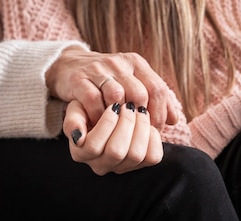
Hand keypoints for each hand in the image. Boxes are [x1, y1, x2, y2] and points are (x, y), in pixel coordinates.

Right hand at [46, 46, 177, 128]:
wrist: (67, 66)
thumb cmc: (104, 81)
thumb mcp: (130, 83)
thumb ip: (153, 98)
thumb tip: (173, 120)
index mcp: (136, 63)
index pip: (158, 88)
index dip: (159, 113)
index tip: (156, 131)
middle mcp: (119, 63)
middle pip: (140, 93)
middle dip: (141, 120)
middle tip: (138, 136)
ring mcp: (98, 70)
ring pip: (117, 95)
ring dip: (119, 118)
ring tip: (120, 132)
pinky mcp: (78, 79)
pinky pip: (93, 99)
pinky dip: (99, 116)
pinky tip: (100, 125)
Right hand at [63, 100, 162, 174]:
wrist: (105, 116)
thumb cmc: (89, 109)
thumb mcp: (76, 110)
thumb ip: (72, 120)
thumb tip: (79, 136)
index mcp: (80, 153)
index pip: (93, 145)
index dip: (107, 123)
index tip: (114, 106)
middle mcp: (99, 165)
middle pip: (116, 152)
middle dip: (126, 123)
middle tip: (129, 106)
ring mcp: (121, 168)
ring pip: (136, 156)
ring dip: (141, 128)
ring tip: (139, 111)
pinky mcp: (141, 165)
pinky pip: (153, 157)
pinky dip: (153, 137)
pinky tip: (146, 124)